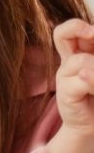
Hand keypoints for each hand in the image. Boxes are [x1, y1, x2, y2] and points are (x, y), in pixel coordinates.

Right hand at [53, 19, 93, 139]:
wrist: (93, 125)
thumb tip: (91, 65)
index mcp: (81, 53)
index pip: (71, 31)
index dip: (79, 26)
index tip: (93, 31)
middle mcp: (70, 62)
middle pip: (62, 34)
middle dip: (77, 28)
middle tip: (92, 32)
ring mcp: (65, 77)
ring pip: (81, 61)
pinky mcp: (65, 93)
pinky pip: (83, 80)